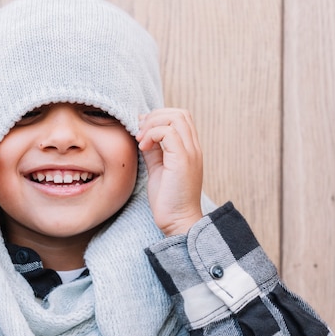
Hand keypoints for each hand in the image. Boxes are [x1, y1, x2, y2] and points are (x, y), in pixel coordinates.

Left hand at [136, 108, 202, 235]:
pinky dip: (152, 134)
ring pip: (176, 117)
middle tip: (140, 133)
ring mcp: (191, 153)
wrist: (177, 222)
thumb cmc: (168, 199)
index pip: (180, 117)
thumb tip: (143, 135)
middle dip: (155, 116)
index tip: (141, 130)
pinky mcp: (182, 160)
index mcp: (190, 149)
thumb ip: (153, 150)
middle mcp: (194, 148)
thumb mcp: (157, 168)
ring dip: (152, 124)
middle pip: (179, 113)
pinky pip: (168, 132)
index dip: (158, 117)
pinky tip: (143, 147)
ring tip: (141, 140)